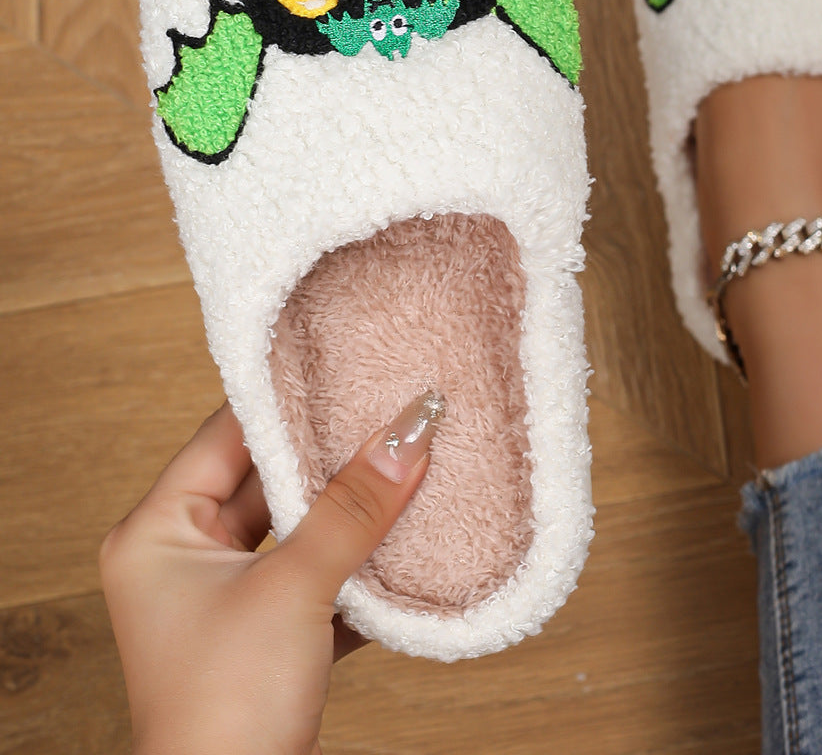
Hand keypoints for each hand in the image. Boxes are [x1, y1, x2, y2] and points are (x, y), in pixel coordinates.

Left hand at [100, 392, 443, 754]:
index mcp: (157, 535)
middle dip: (329, 456)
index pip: (224, 436)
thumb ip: (355, 506)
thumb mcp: (294, 588)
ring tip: (404, 467)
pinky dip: (355, 561)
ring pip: (296, 529)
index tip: (342, 366)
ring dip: (349, 510)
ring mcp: (224, 600)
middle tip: (386, 413)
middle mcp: (183, 560)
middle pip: (266, 481)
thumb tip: (411, 431)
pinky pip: (315, 574)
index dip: (284, 402)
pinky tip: (402, 540)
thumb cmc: (226, 708)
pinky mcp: (264, 634)